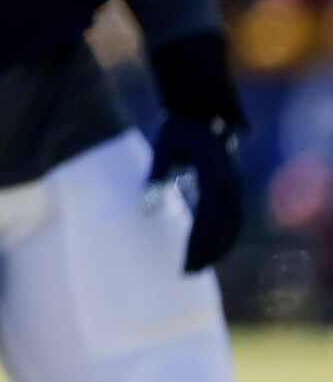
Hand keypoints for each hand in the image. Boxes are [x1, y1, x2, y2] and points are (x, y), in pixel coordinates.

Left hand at [148, 116, 243, 272]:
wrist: (203, 109)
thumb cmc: (179, 130)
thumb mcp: (163, 150)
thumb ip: (155, 179)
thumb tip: (144, 210)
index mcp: (214, 176)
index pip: (207, 219)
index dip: (197, 243)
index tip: (184, 262)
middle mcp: (231, 184)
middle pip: (223, 227)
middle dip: (207, 252)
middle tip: (188, 272)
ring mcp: (236, 186)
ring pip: (232, 225)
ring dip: (218, 247)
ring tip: (198, 266)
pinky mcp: (234, 187)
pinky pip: (234, 217)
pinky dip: (225, 235)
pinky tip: (210, 248)